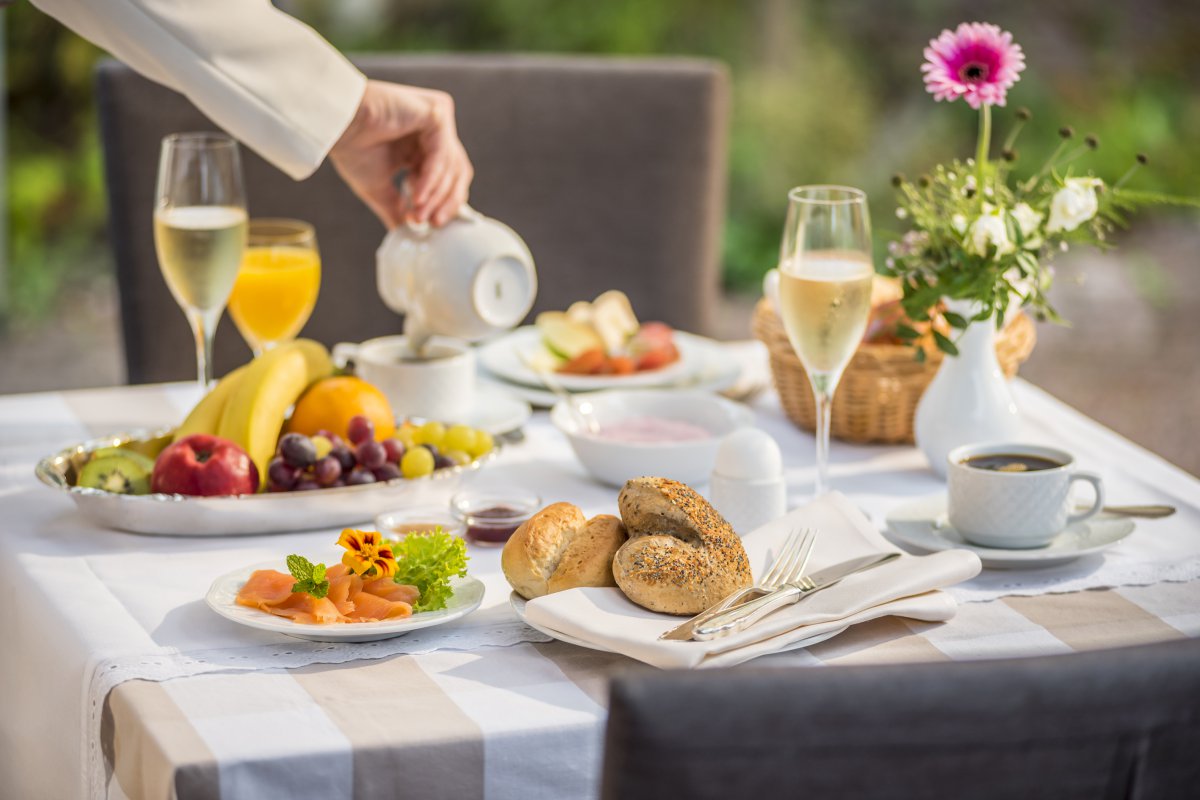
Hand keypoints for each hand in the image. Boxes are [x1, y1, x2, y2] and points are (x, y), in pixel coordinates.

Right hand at [329, 80, 473, 227]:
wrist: (335, 124)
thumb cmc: (351, 147)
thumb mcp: (380, 188)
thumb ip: (397, 209)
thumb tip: (406, 234)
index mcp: (422, 145)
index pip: (449, 177)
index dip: (443, 203)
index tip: (430, 226)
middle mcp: (434, 131)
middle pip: (457, 172)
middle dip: (445, 202)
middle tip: (431, 224)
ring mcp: (438, 119)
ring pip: (452, 166)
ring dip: (435, 195)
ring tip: (417, 214)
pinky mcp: (437, 112)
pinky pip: (443, 153)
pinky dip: (431, 179)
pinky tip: (417, 197)